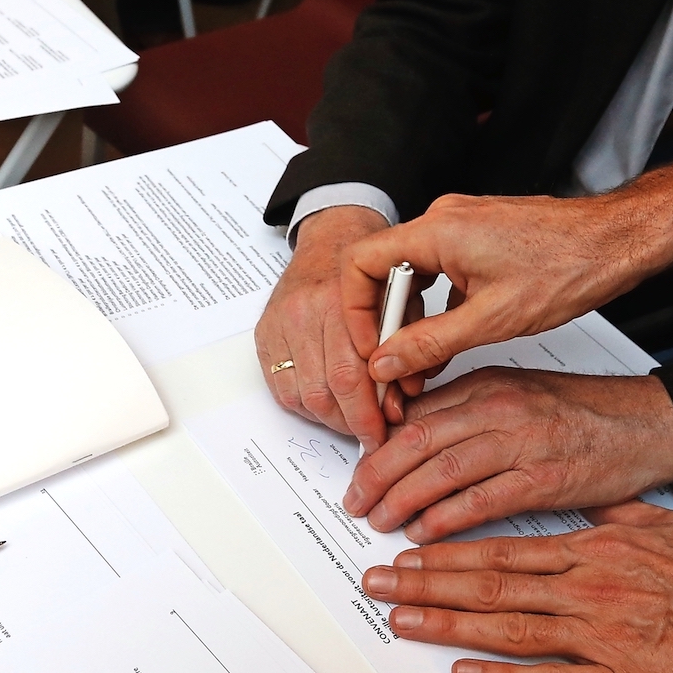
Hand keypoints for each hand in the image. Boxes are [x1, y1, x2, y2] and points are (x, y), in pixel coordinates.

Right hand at [256, 206, 404, 448]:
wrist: (332, 237)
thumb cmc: (374, 268)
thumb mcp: (406, 299)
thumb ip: (407, 347)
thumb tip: (403, 399)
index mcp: (340, 300)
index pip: (353, 375)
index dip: (369, 414)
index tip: (384, 432)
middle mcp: (304, 311)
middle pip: (325, 391)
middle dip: (351, 422)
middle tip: (370, 434)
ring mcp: (280, 323)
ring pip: (302, 395)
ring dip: (330, 418)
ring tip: (352, 420)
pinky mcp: (265, 332)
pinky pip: (281, 387)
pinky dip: (306, 405)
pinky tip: (328, 403)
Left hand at [342, 368, 672, 541]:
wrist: (646, 423)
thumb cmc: (582, 413)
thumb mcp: (514, 394)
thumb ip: (464, 411)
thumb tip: (409, 434)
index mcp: (485, 384)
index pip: (413, 411)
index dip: (375, 442)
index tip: (357, 467)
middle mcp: (497, 407)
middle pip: (415, 439)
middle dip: (374, 473)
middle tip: (354, 501)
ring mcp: (521, 442)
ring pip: (440, 469)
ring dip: (401, 500)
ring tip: (379, 521)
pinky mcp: (544, 479)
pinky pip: (481, 501)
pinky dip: (445, 519)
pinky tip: (423, 533)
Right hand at [343, 148, 672, 389]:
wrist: (619, 242)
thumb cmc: (570, 268)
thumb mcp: (493, 321)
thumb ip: (430, 344)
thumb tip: (386, 363)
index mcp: (436, 231)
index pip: (361, 265)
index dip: (355, 312)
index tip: (370, 349)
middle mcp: (441, 221)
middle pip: (383, 273)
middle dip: (384, 327)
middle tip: (393, 371)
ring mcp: (460, 227)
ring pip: (411, 277)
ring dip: (411, 322)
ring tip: (419, 368)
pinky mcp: (477, 239)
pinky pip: (437, 274)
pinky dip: (435, 310)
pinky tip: (446, 345)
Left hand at [361, 501, 672, 672]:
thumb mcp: (666, 529)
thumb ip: (616, 522)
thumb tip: (583, 513)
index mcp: (596, 547)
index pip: (502, 542)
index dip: (446, 546)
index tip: (405, 548)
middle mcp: (590, 586)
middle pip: (489, 580)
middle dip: (424, 580)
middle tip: (375, 581)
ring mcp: (605, 635)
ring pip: (506, 625)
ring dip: (445, 621)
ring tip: (399, 619)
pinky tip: (464, 672)